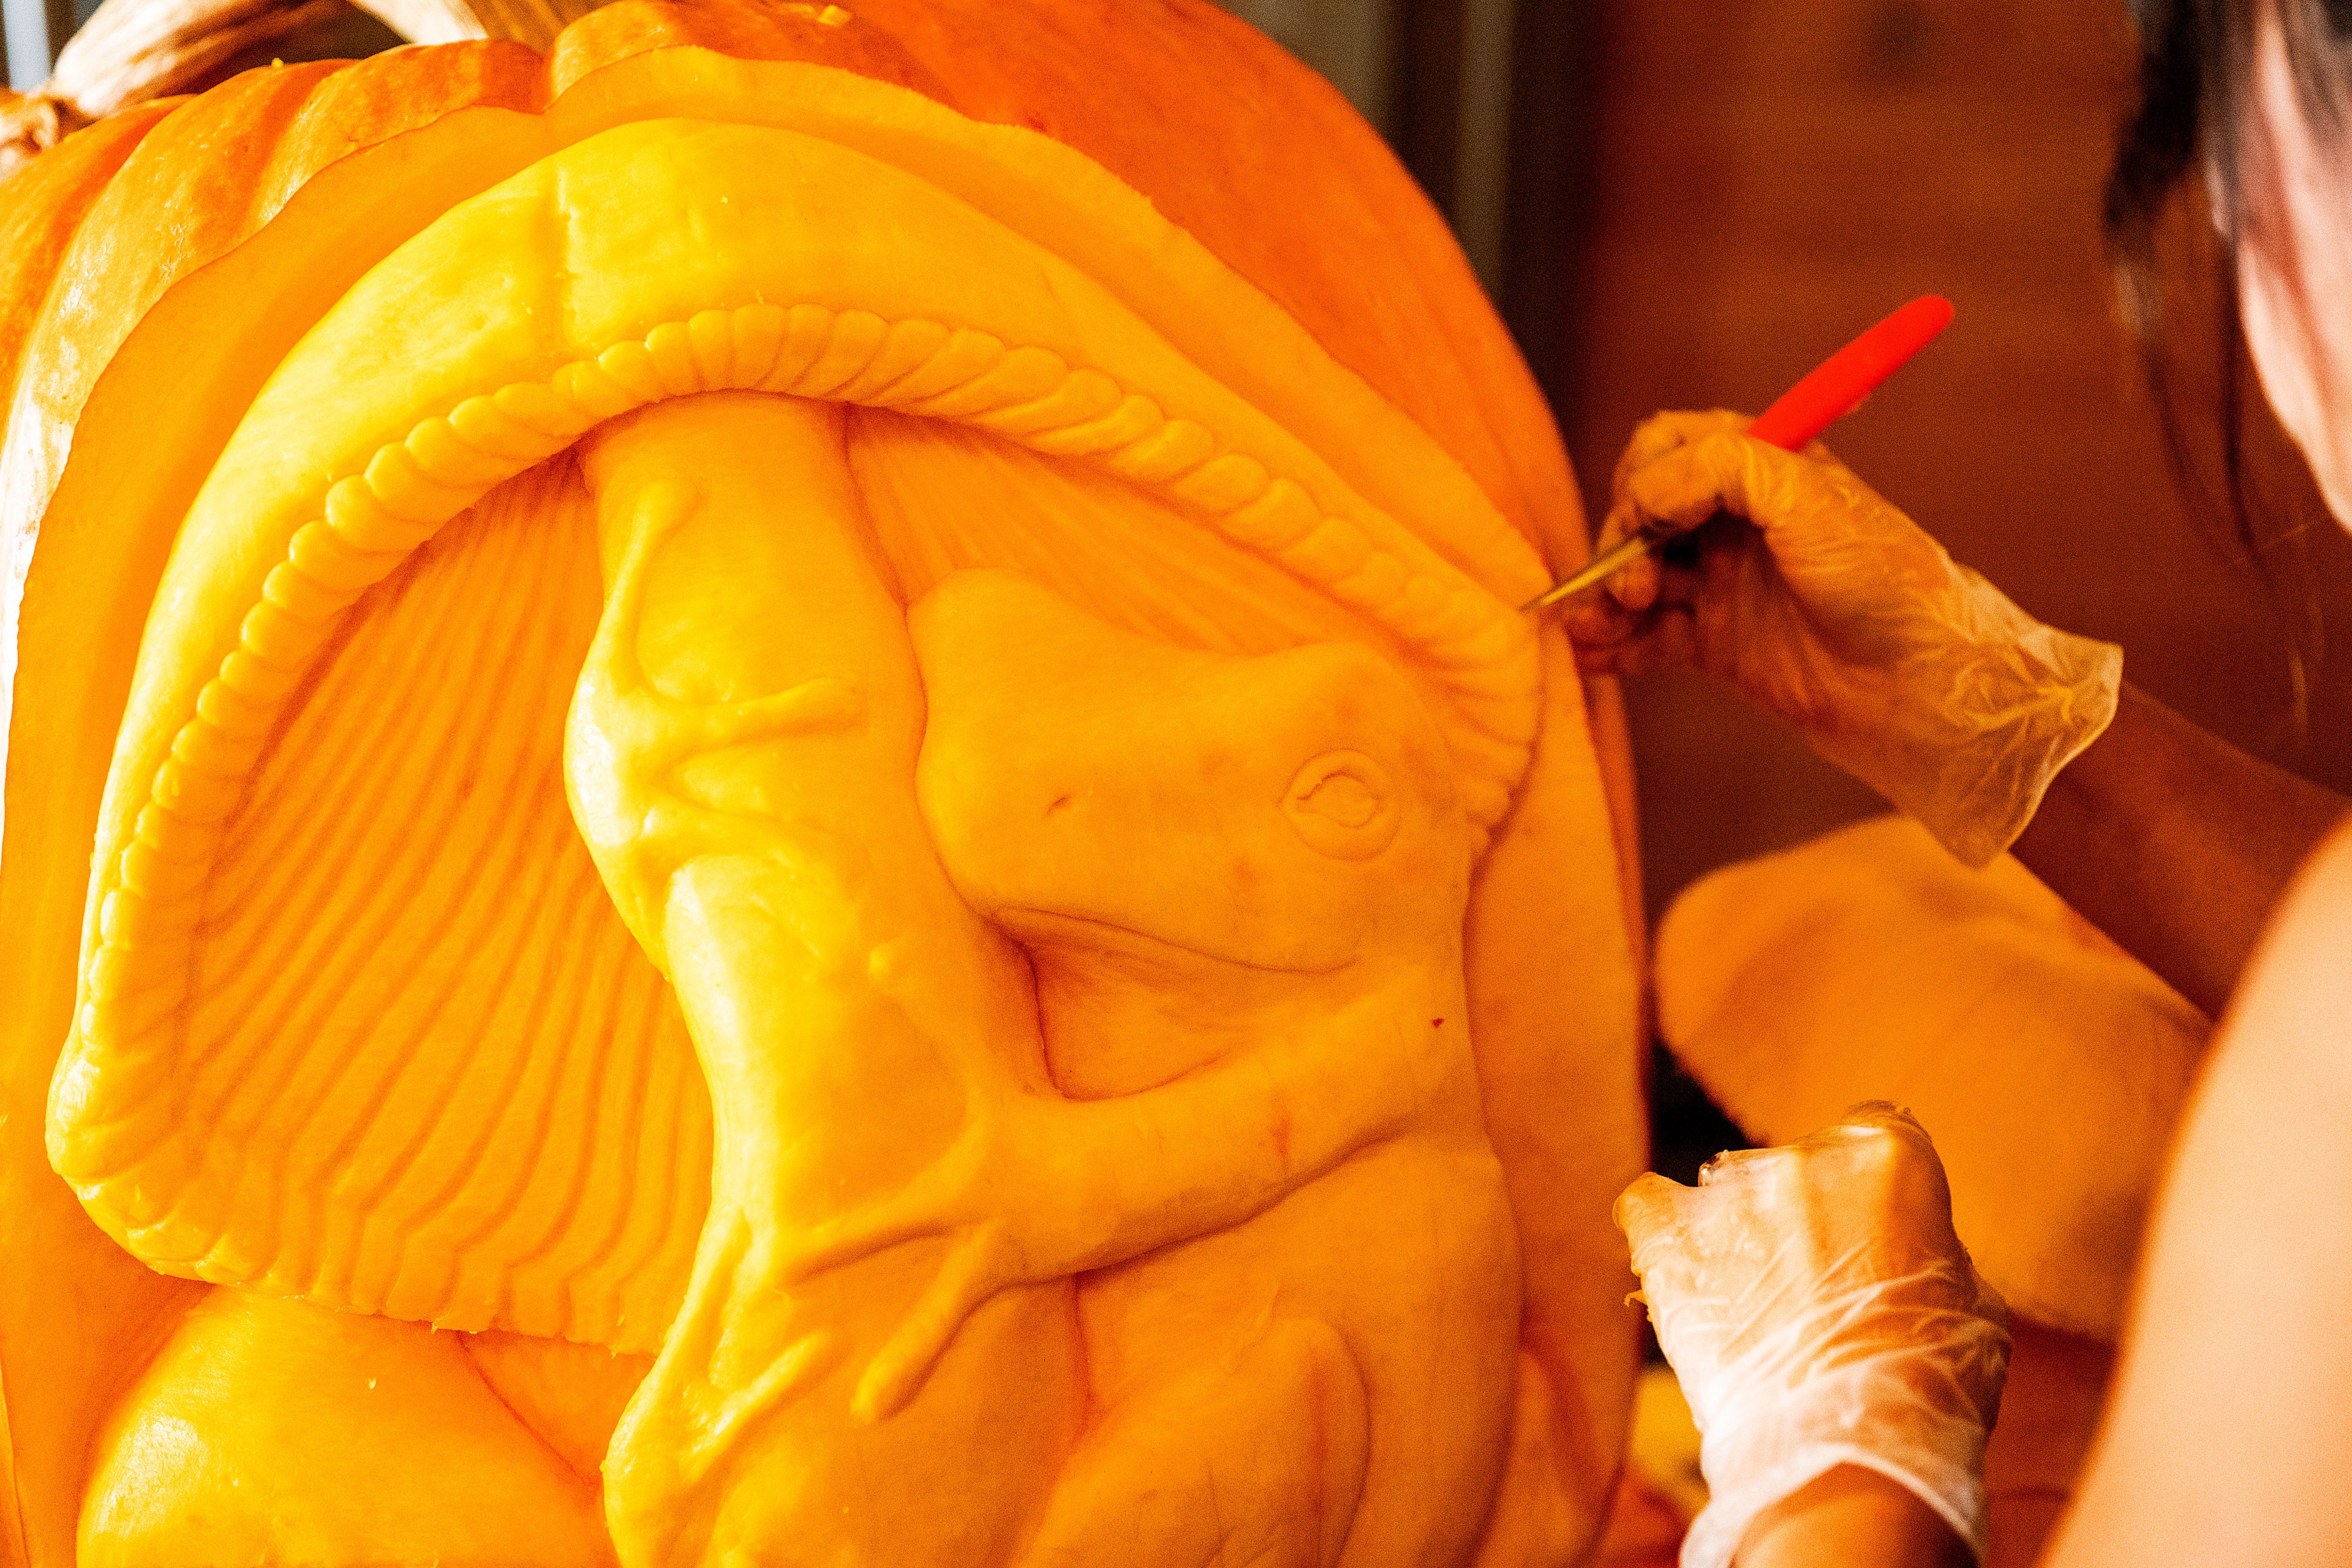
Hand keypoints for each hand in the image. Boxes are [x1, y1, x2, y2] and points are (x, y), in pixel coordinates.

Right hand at [1566, 410, 2121, 865]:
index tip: (1650, 519)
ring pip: (1635, 578)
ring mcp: (1726, 586)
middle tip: (1633, 587)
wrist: (1923, 690)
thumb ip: (1719, 468)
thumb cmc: (1885, 584)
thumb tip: (1643, 496)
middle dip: (1617, 545)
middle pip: (1640, 515)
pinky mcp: (1720, 646)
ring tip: (1591, 629)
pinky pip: (1647, 637)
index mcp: (1764, 468)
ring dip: (1603, 599)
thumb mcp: (1807, 497)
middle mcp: (1739, 522)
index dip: (1644, 477)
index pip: (1670, 445)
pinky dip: (1614, 644)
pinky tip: (1595, 657)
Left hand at [1616, 1103, 2009, 1567]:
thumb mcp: (1970, 1299)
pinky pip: (1649, 1203)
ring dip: (1743, 1234)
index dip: (1872, 1184)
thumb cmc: (1928, 1386)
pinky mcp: (1668, 1236)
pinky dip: (1664, 1232)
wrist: (1847, 1453)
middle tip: (1817, 1293)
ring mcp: (1729, 1193)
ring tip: (1760, 1314)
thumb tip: (1904, 1234)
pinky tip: (1685, 1271)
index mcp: (1891, 1156)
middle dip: (1808, 1215)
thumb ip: (1928, 1241)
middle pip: (1801, 1163)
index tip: (1870, 1226)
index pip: (1876, 1130)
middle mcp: (1804, 1156)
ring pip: (1730, 1190)